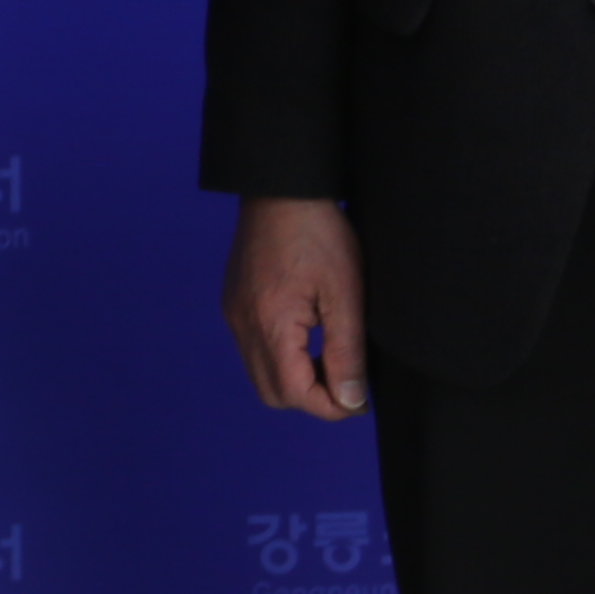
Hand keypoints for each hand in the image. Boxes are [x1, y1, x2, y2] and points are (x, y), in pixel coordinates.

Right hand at [226, 196, 370, 420]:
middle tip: (345, 377)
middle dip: (311, 397)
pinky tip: (306, 334)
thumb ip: (346, 353)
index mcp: (270, 325)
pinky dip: (280, 357)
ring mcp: (234, 313)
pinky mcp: (234, 301)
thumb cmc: (319, 234)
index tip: (360, 398)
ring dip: (295, 378)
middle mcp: (243, 325)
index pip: (294, 395)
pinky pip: (253, 349)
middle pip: (272, 393)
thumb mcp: (347, 294)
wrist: (282, 186)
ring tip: (328, 355)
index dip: (331, 407)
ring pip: (260, 374)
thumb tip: (351, 401)